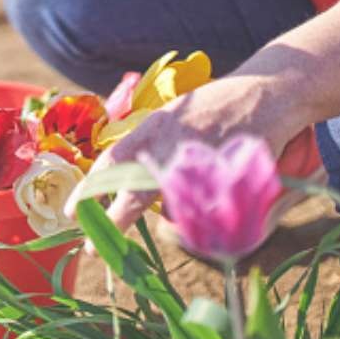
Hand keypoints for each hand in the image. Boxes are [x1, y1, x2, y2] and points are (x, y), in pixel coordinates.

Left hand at [69, 74, 310, 234]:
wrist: (267, 89)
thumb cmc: (216, 105)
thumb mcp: (173, 117)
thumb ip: (152, 146)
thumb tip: (128, 181)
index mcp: (153, 127)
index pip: (112, 161)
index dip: (89, 188)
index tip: (71, 212)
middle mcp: (171, 142)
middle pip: (135, 190)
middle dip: (113, 220)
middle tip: (91, 249)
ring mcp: (201, 158)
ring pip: (175, 205)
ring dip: (176, 219)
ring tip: (185, 221)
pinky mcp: (230, 170)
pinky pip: (212, 207)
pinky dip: (211, 215)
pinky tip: (218, 206)